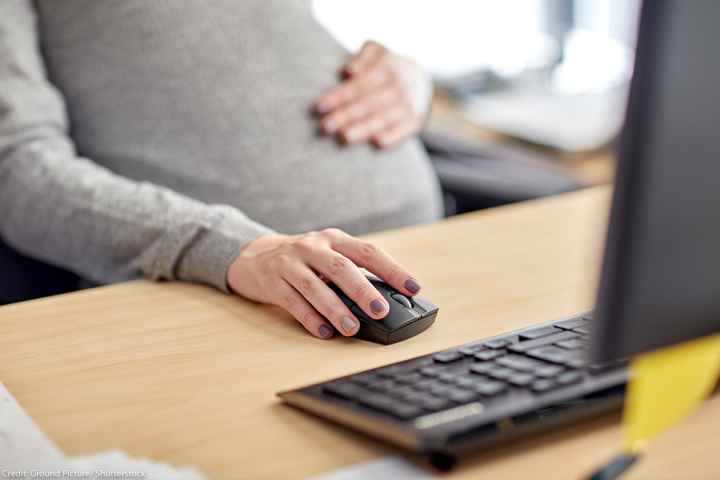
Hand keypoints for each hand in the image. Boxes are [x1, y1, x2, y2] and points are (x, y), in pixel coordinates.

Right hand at [227, 229, 421, 338]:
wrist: (253, 255)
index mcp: (334, 239)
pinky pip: (293, 301)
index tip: (413, 288)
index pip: (368, 252)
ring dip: (335, 309)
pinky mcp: (271, 281)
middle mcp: (312, 247)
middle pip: (341, 268)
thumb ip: (352, 272)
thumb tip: (385, 302)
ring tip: (351, 328)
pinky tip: (324, 332)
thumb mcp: (327, 256)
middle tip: (380, 311)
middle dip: (363, 290)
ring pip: (315, 286)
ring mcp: (290, 263)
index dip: (392, 270)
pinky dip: (309, 318)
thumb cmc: (303, 259)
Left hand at [313, 41, 432, 148]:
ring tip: (344, 137)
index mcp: (387, 66)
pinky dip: (393, 137)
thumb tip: (349, 71)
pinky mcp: (416, 121)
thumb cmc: (387, 67)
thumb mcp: (378, 52)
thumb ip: (363, 56)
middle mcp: (400, 86)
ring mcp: (409, 104)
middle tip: (325, 126)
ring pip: (384, 118)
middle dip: (346, 115)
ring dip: (364, 128)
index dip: (339, 96)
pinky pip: (404, 130)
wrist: (422, 82)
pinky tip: (377, 143)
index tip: (319, 107)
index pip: (360, 84)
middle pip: (369, 103)